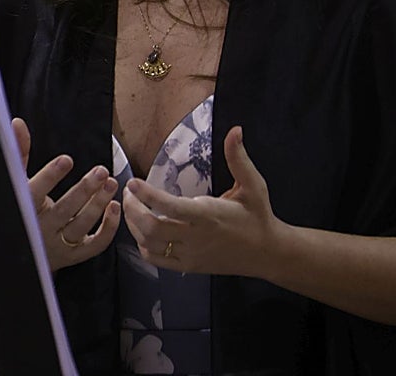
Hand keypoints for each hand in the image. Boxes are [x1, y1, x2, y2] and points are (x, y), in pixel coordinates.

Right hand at [13, 117, 120, 271]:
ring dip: (98, 204)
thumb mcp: (17, 182)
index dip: (50, 177)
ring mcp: (58, 245)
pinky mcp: (72, 255)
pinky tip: (115, 207)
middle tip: (102, 170)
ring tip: (111, 183)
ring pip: (81, 226)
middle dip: (84, 190)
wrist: (15, 254)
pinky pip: (94, 245)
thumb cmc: (18, 208)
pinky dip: (108, 229)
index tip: (66, 160)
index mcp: (24, 209)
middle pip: (64, 210)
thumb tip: (17, 123)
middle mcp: (40, 229)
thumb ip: (19, 153)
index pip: (35, 193)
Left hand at [122, 125, 281, 276]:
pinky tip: (143, 231)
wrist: (267, 252)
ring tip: (132, 207)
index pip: (171, 207)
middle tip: (128, 192)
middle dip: (133, 209)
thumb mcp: (253, 184)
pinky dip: (143, 246)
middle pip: (152, 228)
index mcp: (209, 215)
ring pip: (150, 244)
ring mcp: (191, 254)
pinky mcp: (189, 266)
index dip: (148, 195)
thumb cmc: (258, 215)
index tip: (133, 182)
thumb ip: (238, 158)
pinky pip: (157, 260)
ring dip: (134, 225)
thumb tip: (235, 130)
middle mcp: (197, 237)